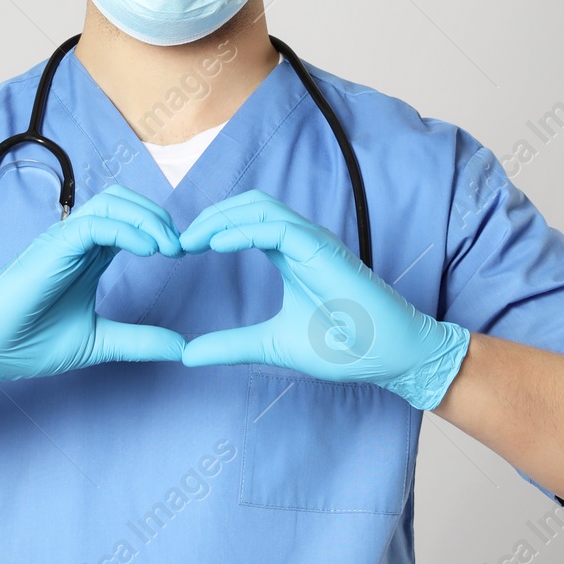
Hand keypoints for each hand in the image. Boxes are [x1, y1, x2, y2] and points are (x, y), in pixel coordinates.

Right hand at [0, 184, 185, 400]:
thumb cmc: (27, 343)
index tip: (186, 255)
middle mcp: (78, 242)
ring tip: (170, 246)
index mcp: (88, 257)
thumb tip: (182, 348)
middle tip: (184, 247)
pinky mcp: (53, 247)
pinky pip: (95, 224)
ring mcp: (64, 241)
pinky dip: (127, 230)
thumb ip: (138, 341)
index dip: (162, 230)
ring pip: (113, 204)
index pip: (131, 223)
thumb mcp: (97, 343)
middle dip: (160, 217)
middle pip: (125, 203)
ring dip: (148, 218)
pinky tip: (149, 250)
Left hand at [178, 190, 469, 409]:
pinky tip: (215, 246)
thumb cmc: (342, 347)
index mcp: (290, 253)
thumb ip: (231, 344)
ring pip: (259, 208)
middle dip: (208, 218)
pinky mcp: (324, 251)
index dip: (209, 229)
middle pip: (246, 206)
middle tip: (175, 242)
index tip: (178, 251)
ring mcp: (314, 241)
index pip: (242, 222)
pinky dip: (244, 231)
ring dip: (220, 219)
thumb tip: (187, 353)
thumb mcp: (270, 345)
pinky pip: (279, 228)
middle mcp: (301, 240)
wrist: (388, 357)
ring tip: (188, 241)